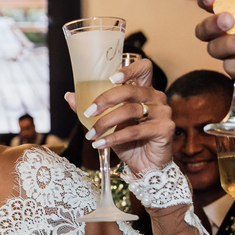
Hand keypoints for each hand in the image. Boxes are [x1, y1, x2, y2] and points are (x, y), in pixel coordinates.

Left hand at [65, 59, 173, 174]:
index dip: (129, 69)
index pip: (144, 68)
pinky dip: (114, 138)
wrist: (146, 166)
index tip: (110, 77)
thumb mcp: (109, 123)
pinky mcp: (164, 129)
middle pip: (130, 90)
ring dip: (105, 123)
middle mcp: (156, 97)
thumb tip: (69, 96)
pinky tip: (101, 144)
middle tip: (88, 112)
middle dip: (105, 100)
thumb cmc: (129, 141)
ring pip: (130, 111)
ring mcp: (163, 112)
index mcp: (145, 90)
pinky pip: (135, 131)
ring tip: (91, 134)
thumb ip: (93, 109)